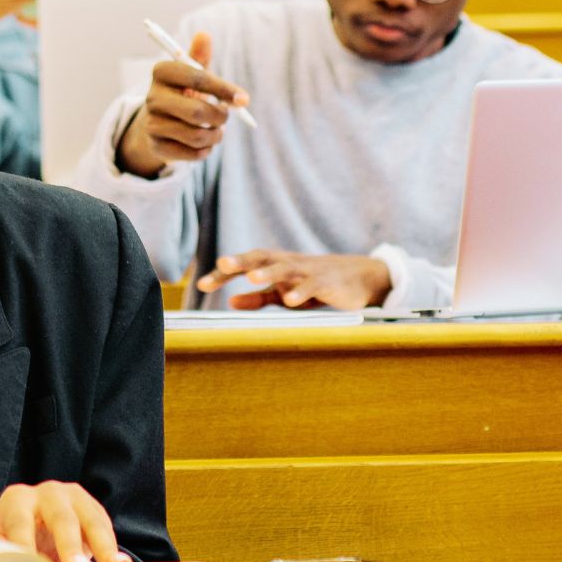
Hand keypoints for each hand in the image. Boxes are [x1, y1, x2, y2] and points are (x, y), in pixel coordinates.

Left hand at [0, 480, 131, 561]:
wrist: (35, 524)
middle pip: (60, 518)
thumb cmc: (15, 540)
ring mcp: (73, 496)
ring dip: (104, 546)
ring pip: (91, 520)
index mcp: (16, 500)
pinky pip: (105, 526)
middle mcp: (46, 492)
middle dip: (70, 546)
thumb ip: (4, 559)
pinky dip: (113, 547)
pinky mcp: (93, 506)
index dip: (25, 544)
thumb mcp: (2, 547)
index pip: (19, 523)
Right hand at [115, 31, 251, 176]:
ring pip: (197, 135)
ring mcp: (151, 124)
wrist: (159, 122)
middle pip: (197, 111)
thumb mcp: (191, 73)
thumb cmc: (183, 92)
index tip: (244, 100)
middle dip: (220, 117)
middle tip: (226, 116)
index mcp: (161, 72)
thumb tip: (205, 35)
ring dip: (216, 135)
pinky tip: (205, 143)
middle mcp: (151, 97)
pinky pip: (192, 154)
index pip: (197, 78)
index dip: (224, 89)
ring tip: (217, 130)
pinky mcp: (157, 147)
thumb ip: (199, 57)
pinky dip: (206, 150)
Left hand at [196, 249, 391, 309]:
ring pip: (286, 268)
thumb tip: (230, 303)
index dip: (224, 273)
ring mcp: (309, 271)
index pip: (246, 265)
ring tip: (252, 278)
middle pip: (263, 258)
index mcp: (276, 265)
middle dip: (242, 261)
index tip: (201, 284)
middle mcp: (289, 263)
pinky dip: (302, 292)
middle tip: (223, 263)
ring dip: (269, 272)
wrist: (360, 278)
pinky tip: (291, 301)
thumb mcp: (285, 292)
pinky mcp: (328, 283)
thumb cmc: (316, 284)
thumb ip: (259, 298)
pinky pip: (313, 286)